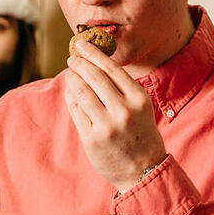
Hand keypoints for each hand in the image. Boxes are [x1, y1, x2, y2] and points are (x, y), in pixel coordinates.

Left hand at [65, 40, 166, 192]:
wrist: (143, 170)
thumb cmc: (141, 134)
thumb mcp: (142, 107)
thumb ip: (123, 88)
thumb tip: (96, 64)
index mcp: (139, 98)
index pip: (111, 68)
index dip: (94, 53)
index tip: (82, 44)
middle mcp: (123, 110)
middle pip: (94, 77)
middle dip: (79, 63)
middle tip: (72, 57)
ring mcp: (106, 125)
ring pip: (81, 92)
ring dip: (72, 78)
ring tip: (70, 73)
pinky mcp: (92, 138)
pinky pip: (76, 110)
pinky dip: (70, 96)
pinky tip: (70, 90)